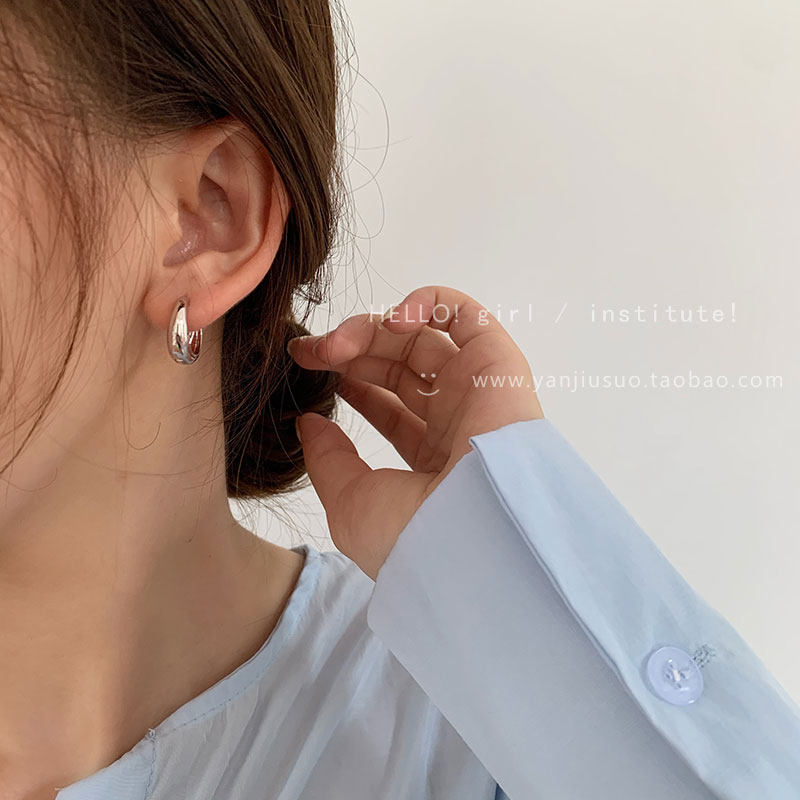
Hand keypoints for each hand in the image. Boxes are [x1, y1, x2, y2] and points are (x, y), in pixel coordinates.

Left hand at [286, 285, 543, 580]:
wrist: (474, 529)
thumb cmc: (414, 530)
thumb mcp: (349, 502)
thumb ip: (328, 460)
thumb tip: (309, 423)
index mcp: (432, 459)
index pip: (389, 409)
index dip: (352, 384)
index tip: (310, 371)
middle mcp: (457, 423)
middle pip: (399, 368)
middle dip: (351, 353)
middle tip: (309, 351)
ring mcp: (476, 391)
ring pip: (421, 339)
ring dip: (372, 330)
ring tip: (337, 344)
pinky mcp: (495, 363)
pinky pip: (465, 315)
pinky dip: (427, 303)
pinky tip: (392, 322)